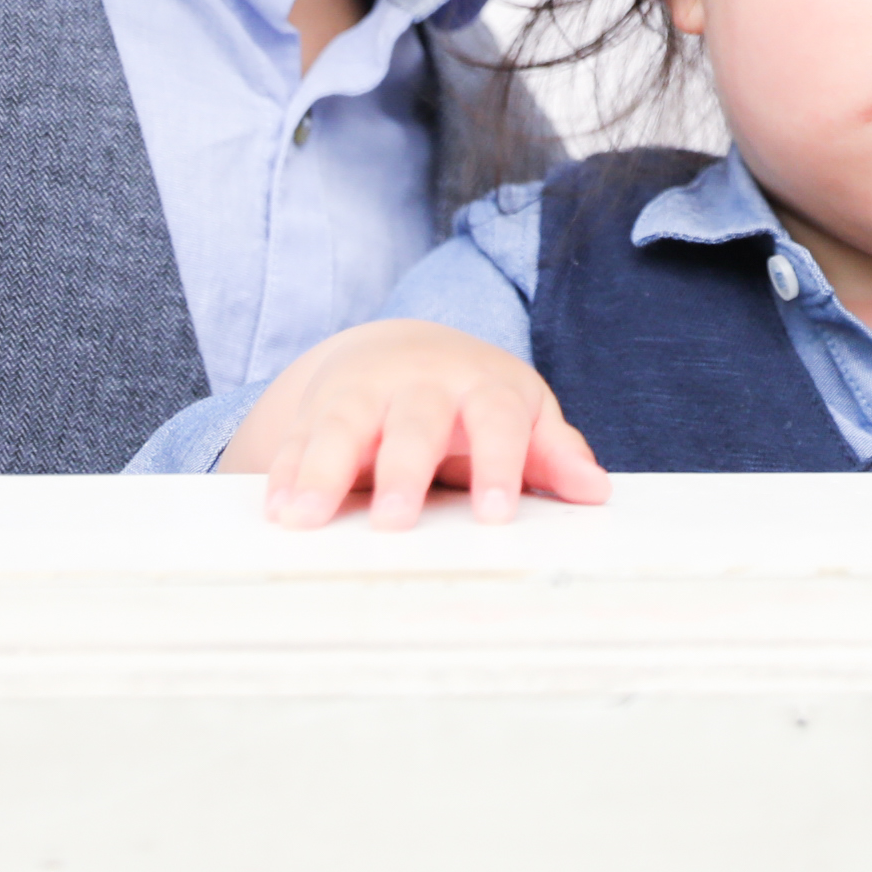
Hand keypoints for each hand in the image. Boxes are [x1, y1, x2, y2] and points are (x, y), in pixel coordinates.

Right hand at [225, 321, 608, 527]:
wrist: (401, 349)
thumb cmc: (476, 398)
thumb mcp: (522, 413)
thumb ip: (553, 453)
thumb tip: (596, 491)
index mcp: (483, 386)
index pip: (498, 422)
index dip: (501, 466)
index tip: (498, 515)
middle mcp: (421, 383)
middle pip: (414, 422)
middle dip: (402, 470)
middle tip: (395, 521)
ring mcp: (364, 392)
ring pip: (342, 425)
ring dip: (322, 470)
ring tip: (303, 518)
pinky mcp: (317, 409)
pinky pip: (298, 440)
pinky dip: (284, 473)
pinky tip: (276, 511)